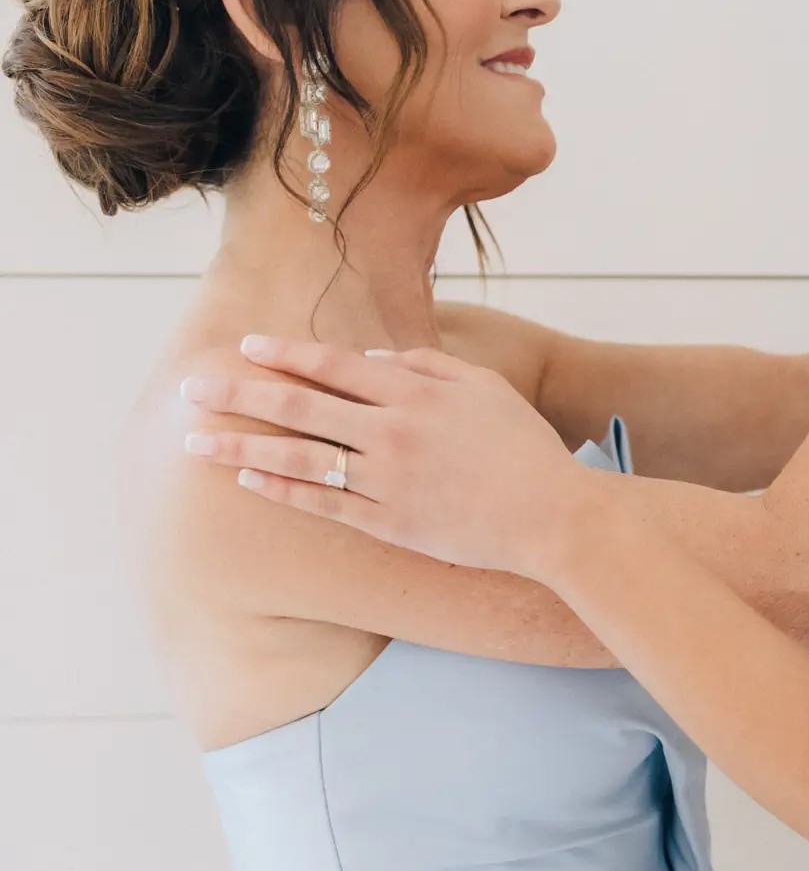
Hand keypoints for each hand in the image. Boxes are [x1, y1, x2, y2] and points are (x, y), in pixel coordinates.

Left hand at [180, 336, 584, 578]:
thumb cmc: (526, 450)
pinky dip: (282, 490)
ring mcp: (386, 480)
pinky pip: (322, 504)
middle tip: (193, 387)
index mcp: (414, 393)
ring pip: (298, 457)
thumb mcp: (486, 389)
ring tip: (197, 441)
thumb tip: (371, 359)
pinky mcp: (389, 523)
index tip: (246, 347)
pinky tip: (249, 480)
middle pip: (298, 406)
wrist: (553, 517)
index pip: (332, 366)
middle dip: (239, 394)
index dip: (285, 354)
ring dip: (241, 446)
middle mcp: (391, 432)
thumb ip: (428, 366)